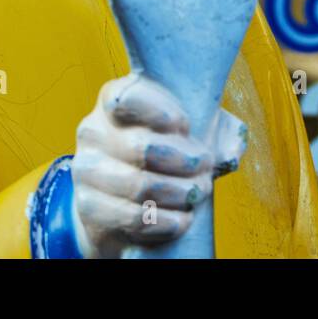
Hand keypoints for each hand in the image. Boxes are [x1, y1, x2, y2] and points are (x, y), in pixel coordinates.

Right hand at [71, 74, 247, 258]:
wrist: (126, 198)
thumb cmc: (165, 151)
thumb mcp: (190, 131)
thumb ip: (216, 130)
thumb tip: (231, 151)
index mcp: (114, 100)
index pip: (128, 97)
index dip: (162, 112)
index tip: (186, 126)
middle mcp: (93, 130)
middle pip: (142, 147)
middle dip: (185, 161)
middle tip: (205, 167)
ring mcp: (86, 169)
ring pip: (138, 185)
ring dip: (179, 192)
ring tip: (197, 192)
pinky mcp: (87, 205)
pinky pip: (131, 217)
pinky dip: (165, 221)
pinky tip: (182, 219)